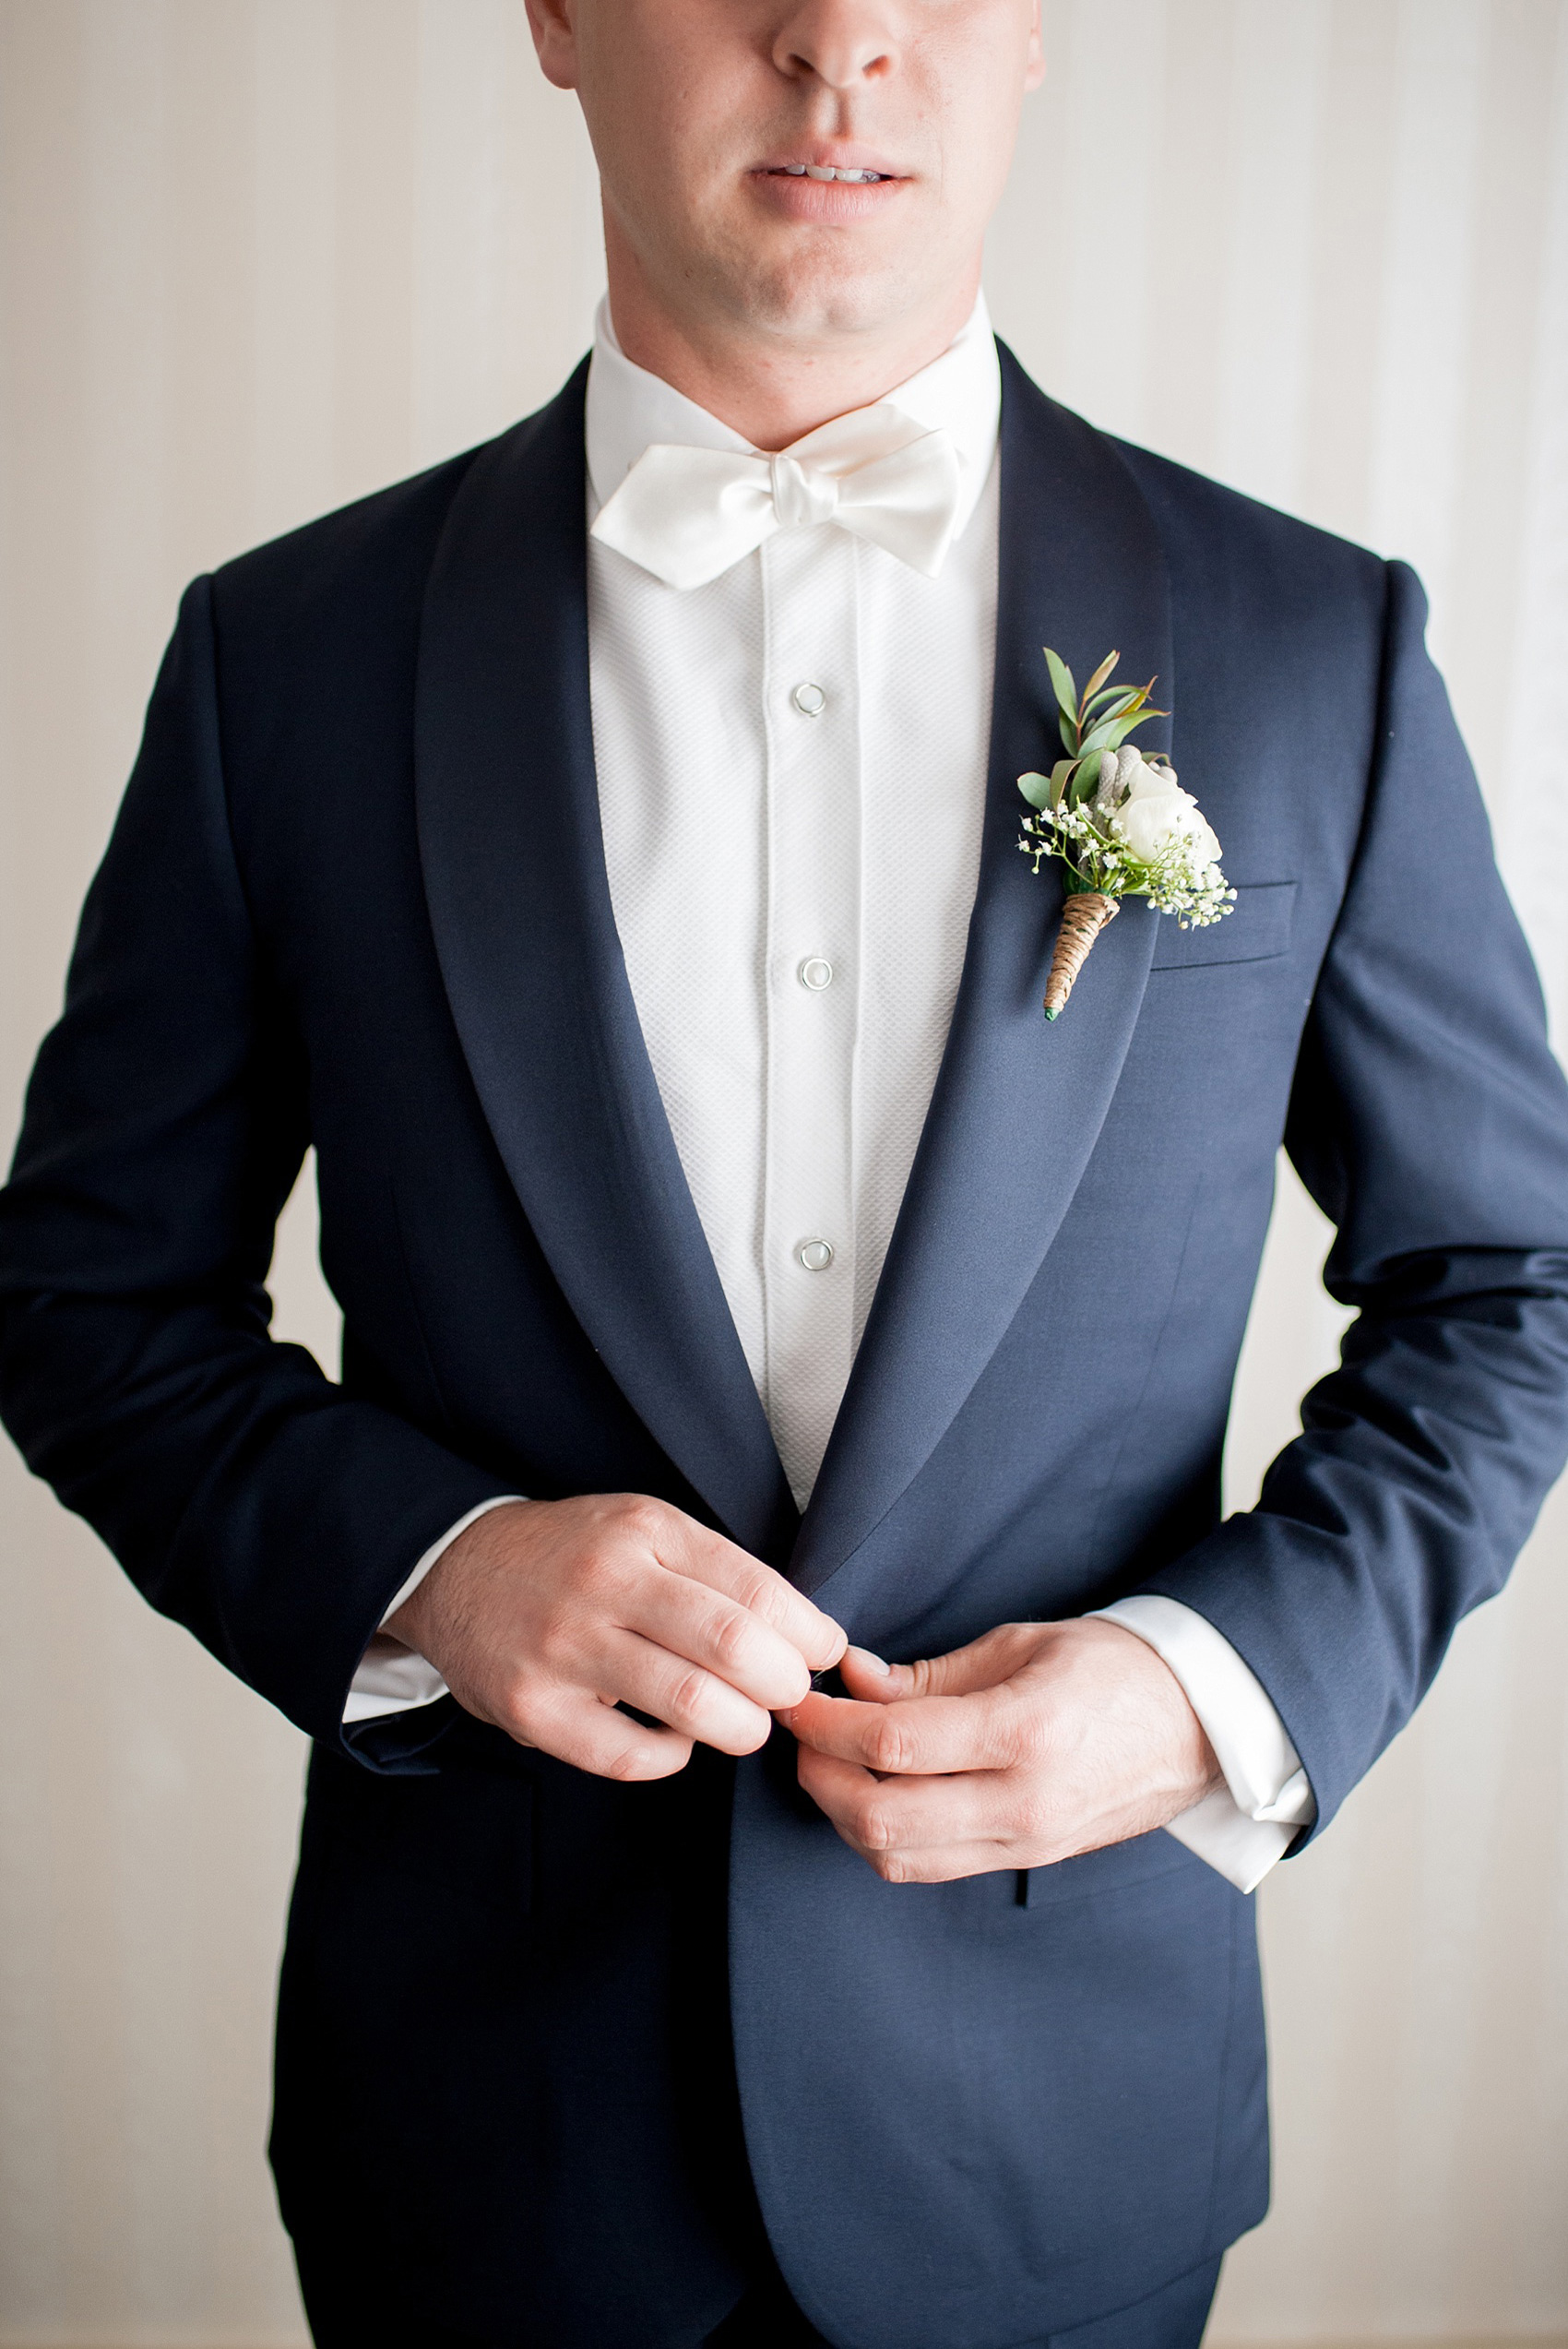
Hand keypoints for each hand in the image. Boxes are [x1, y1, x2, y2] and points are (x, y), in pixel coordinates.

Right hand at [388, 1494, 844, 1781]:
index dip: (810, 1635)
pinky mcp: (533, 1707)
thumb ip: (714, 1570)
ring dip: (740, 1727)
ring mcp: (564, 1646)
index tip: (824, 1654)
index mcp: (646, 1531)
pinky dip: (673, 1756)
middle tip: (787, 1695)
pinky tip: (675, 1739)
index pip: (758, 1589)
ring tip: (741, 1722)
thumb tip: (805, 1633)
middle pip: (735, 1647)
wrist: (454, 1568)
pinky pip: (631, 1755)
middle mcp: (606, 1581)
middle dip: (785, 1685)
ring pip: (692, 1705)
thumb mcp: (641, 1528)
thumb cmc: (572, 1555)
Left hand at [781, 1618, 1221, 1883]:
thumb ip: (931, 1674)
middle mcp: (1024, 1803)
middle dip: (819, 1777)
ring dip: (843, 1814)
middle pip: (881, 1819)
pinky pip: (930, 1866)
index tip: (795, 1697)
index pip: (892, 1746)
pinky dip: (883, 1836)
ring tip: (827, 1762)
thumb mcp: (1021, 1644)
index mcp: (1026, 1733)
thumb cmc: (1112, 1667)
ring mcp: (1026, 1843)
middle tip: (800, 1733)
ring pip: (897, 1857)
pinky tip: (869, 1792)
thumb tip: (854, 1679)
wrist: (1198, 1723)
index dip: (826, 1725)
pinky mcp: (1025, 1861)